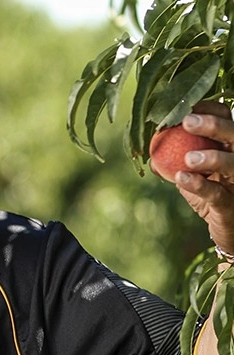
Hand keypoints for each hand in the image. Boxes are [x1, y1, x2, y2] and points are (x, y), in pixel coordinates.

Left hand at [174, 102, 233, 253]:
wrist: (226, 228)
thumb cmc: (209, 195)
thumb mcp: (190, 174)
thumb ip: (172, 160)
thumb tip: (149, 146)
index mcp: (231, 146)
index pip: (227, 117)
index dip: (210, 109)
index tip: (187, 106)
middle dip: (213, 126)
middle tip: (187, 121)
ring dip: (212, 157)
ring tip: (188, 157)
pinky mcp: (231, 206)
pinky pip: (217, 194)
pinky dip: (199, 185)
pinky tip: (182, 178)